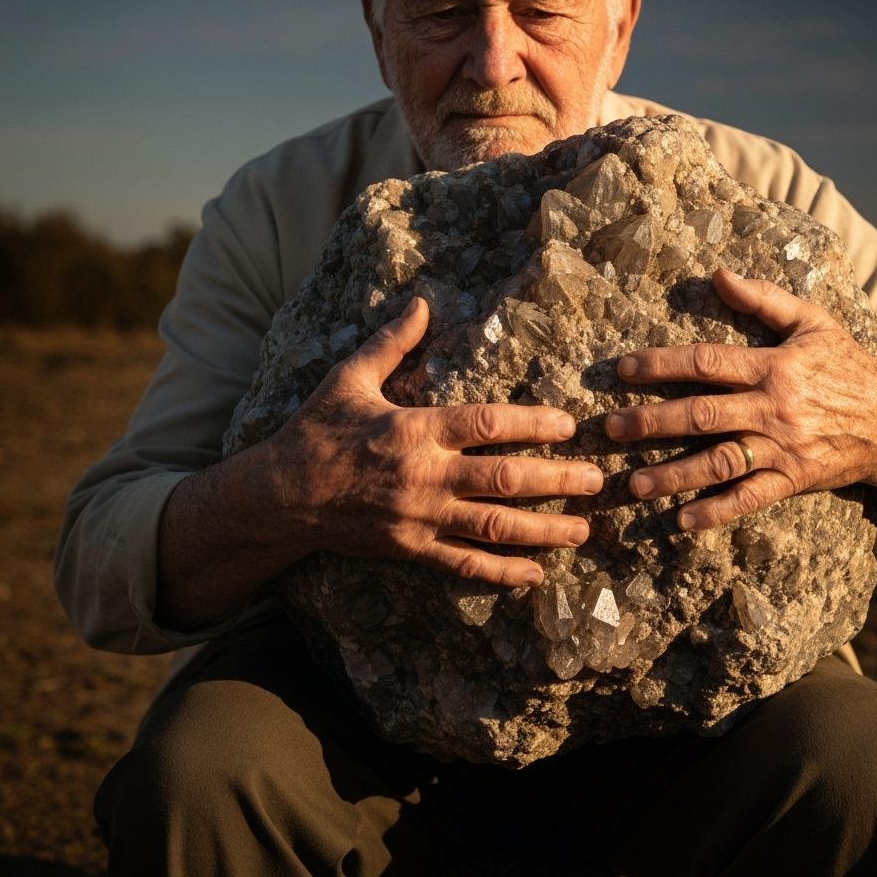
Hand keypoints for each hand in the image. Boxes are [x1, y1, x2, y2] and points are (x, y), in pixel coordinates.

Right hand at [269, 297, 603, 585]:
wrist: (279, 494)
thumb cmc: (316, 430)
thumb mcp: (349, 378)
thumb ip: (390, 343)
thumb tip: (420, 302)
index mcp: (414, 429)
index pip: (486, 425)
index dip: (532, 425)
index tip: (569, 426)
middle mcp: (424, 475)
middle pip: (503, 479)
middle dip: (556, 481)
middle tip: (596, 481)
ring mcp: (419, 518)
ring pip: (491, 527)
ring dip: (542, 530)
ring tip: (582, 532)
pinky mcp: (410, 550)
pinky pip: (462, 565)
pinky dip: (499, 571)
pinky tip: (532, 574)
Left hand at [604, 268, 876, 530]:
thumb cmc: (847, 366)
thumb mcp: (814, 322)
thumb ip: (764, 299)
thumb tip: (718, 273)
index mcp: (772, 367)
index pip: (706, 363)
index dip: (661, 365)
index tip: (622, 368)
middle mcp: (772, 408)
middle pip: (702, 416)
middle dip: (652, 423)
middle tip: (610, 429)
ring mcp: (781, 448)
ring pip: (719, 462)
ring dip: (673, 475)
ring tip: (633, 485)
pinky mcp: (791, 480)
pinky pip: (749, 499)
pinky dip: (717, 511)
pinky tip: (682, 521)